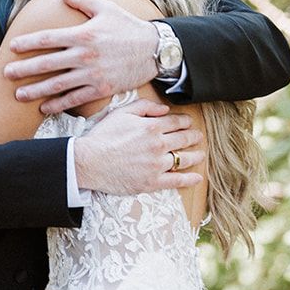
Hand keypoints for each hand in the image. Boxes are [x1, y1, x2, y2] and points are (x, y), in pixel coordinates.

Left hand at [3, 0, 158, 114]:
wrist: (154, 50)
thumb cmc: (129, 27)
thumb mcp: (106, 8)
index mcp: (83, 34)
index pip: (48, 38)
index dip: (28, 43)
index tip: (13, 47)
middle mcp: (85, 55)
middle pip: (47, 63)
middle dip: (24, 69)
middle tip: (6, 73)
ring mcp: (92, 74)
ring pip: (58, 84)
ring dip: (36, 90)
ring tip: (20, 95)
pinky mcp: (101, 89)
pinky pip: (75, 99)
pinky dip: (58, 105)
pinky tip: (45, 108)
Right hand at [72, 97, 204, 194]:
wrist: (89, 161)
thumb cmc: (103, 136)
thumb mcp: (121, 112)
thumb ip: (145, 107)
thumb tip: (165, 110)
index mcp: (151, 127)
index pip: (176, 122)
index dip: (185, 121)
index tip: (189, 122)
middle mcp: (158, 145)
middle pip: (184, 139)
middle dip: (194, 136)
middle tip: (198, 136)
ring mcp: (157, 165)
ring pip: (184, 159)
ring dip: (195, 156)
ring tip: (200, 154)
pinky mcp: (152, 182)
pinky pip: (177, 180)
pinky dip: (189, 179)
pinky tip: (197, 178)